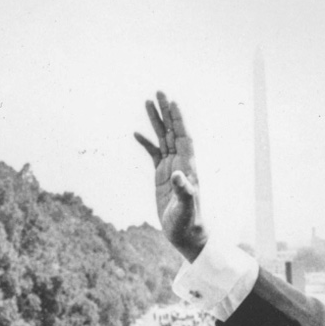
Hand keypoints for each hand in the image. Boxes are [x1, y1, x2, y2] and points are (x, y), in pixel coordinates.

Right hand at [135, 92, 206, 261]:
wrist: (186, 234)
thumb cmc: (188, 222)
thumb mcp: (185, 208)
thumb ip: (184, 191)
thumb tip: (178, 175)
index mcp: (188, 166)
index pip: (184, 137)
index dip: (179, 120)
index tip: (172, 102)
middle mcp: (181, 163)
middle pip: (173, 131)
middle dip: (166, 112)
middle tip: (159, 91)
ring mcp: (171, 168)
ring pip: (163, 138)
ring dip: (156, 121)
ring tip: (147, 102)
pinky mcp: (162, 176)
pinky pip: (154, 154)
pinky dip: (146, 143)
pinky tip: (136, 134)